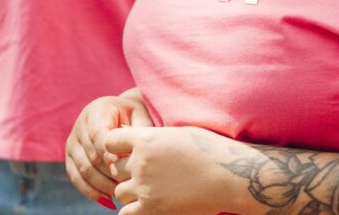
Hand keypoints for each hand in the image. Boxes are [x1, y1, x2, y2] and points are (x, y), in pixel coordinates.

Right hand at [65, 95, 152, 204]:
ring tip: (121, 194)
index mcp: (96, 111)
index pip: (98, 135)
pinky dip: (92, 193)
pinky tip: (108, 201)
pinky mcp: (70, 158)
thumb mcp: (139, 115)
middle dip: (110, 174)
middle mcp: (80, 126)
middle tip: (128, 186)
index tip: (124, 168)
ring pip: (84, 170)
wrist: (119, 111)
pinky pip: (77, 179)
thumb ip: (137, 131)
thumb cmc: (133, 114)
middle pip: (92, 156)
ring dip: (102, 186)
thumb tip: (132, 154)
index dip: (110, 154)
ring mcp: (72, 143)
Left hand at [105, 126, 249, 214]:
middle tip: (147, 171)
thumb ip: (153, 138)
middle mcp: (141, 163)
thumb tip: (136, 140)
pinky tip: (149, 203)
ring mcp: (144, 188)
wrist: (228, 175)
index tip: (127, 150)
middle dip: (127, 170)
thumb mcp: (177, 133)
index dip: (117, 145)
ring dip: (131, 191)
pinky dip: (134, 209)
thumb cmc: (208, 149)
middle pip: (116, 168)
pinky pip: (126, 213)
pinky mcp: (151, 209)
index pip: (110, 140)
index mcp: (146, 139)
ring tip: (150, 188)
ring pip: (119, 191)